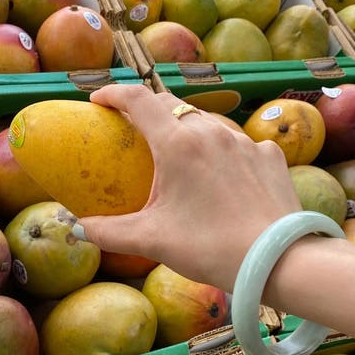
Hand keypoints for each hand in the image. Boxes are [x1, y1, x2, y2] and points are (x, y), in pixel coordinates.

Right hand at [76, 83, 302, 290]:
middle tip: (134, 129)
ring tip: (179, 155)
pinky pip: (239, 144)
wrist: (279, 260)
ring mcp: (245, 141)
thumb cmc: (210, 248)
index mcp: (177, 143)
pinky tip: (223, 176)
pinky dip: (223, 152)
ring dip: (187, 130)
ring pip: (207, 123)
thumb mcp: (152, 241)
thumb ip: (107, 232)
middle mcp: (211, 131)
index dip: (114, 93)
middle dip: (148, 110)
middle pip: (171, 105)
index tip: (98, 100)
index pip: (138, 99)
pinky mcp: (270, 156)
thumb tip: (75, 228)